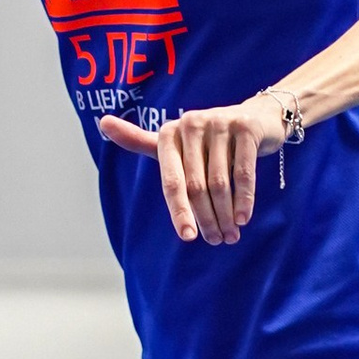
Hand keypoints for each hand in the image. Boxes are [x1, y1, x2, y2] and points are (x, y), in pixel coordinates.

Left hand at [95, 94, 283, 243]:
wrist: (255, 117)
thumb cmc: (207, 139)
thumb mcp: (175, 143)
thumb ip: (140, 141)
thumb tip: (103, 122)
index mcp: (169, 132)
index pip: (171, 181)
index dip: (179, 211)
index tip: (187, 237)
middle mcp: (191, 123)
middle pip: (197, 186)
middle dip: (206, 218)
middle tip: (215, 240)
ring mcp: (220, 123)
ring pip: (220, 182)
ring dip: (225, 214)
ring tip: (230, 235)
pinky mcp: (245, 128)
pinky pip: (243, 172)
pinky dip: (244, 199)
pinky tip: (243, 218)